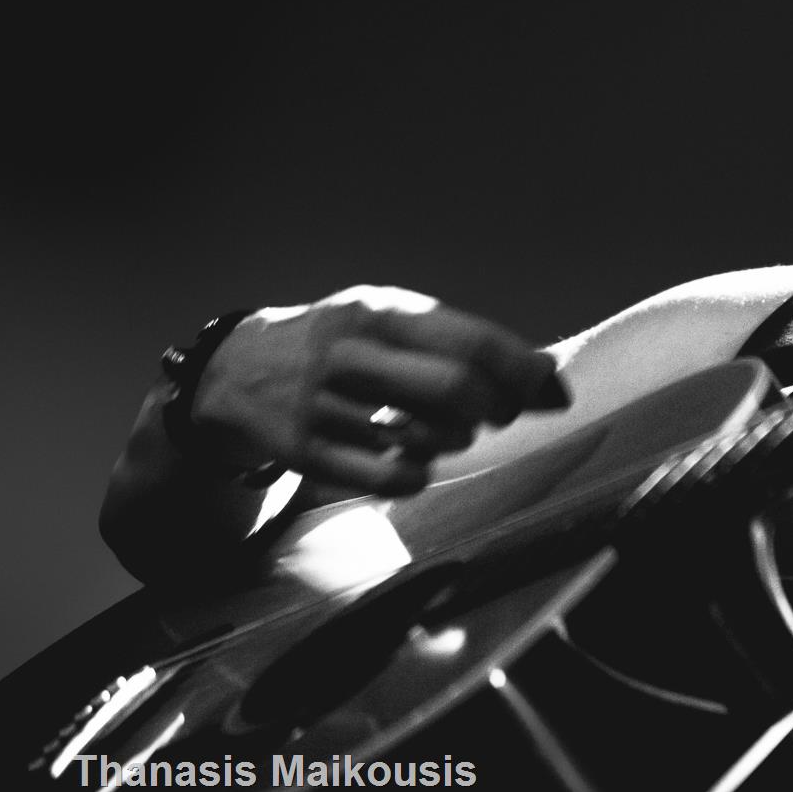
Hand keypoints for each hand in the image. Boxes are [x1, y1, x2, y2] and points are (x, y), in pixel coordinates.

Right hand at [186, 285, 567, 494]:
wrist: (238, 373)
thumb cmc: (343, 345)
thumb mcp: (392, 322)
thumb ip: (466, 344)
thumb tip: (554, 380)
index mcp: (378, 311)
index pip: (471, 342)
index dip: (523, 372)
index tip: (548, 391)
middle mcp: (349, 354)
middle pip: (455, 390)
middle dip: (496, 410)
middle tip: (496, 415)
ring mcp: (322, 405)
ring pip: (426, 439)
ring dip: (455, 442)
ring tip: (445, 431)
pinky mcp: (305, 453)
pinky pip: (391, 479)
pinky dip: (418, 476)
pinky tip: (412, 461)